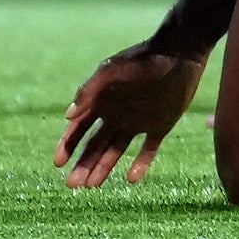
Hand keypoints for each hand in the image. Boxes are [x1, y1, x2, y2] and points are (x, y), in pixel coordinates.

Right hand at [55, 41, 206, 188]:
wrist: (179, 53)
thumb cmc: (142, 59)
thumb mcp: (111, 71)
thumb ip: (89, 91)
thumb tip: (67, 116)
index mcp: (102, 100)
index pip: (79, 128)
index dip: (68, 145)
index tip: (58, 163)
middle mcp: (117, 114)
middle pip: (95, 145)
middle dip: (83, 164)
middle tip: (72, 185)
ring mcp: (138, 121)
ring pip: (116, 151)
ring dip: (104, 168)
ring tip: (92, 186)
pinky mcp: (160, 125)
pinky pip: (148, 150)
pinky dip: (141, 164)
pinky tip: (132, 178)